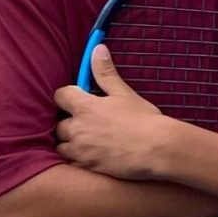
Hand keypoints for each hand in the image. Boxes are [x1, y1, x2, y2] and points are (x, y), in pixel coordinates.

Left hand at [53, 46, 178, 180]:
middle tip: (87, 123)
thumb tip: (97, 49)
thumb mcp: (124, 93)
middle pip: (59, 124)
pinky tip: (92, 157)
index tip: (79, 99)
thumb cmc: (144, 120)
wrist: (158, 150)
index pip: (60, 96)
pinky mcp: (88, 168)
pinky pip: (72, 164)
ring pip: (62, 146)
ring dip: (70, 143)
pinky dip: (78, 161)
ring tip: (88, 142)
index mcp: (85, 107)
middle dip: (70, 123)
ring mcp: (81, 151)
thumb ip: (105, 73)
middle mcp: (78, 129)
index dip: (68, 96)